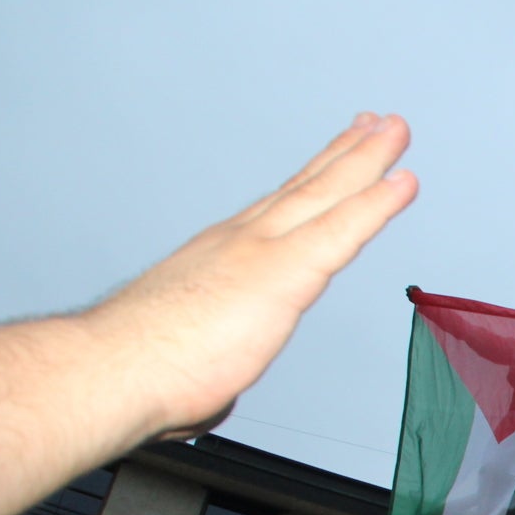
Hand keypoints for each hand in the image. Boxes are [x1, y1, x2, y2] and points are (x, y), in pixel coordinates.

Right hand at [87, 116, 417, 440]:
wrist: (110, 370)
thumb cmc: (139, 373)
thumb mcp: (191, 362)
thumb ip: (212, 365)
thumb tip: (210, 390)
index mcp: (222, 258)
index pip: (280, 212)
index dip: (315, 182)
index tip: (340, 155)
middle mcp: (241, 241)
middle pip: (307, 188)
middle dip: (347, 154)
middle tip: (379, 125)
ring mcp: (261, 251)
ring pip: (326, 194)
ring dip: (368, 159)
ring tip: (397, 129)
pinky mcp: (281, 273)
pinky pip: (342, 231)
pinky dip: (376, 204)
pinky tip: (404, 181)